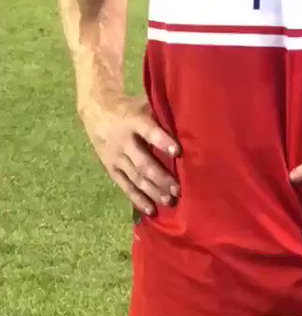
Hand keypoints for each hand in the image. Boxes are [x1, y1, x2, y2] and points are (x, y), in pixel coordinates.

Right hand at [79, 93, 180, 216]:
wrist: (96, 111)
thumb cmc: (130, 107)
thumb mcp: (144, 104)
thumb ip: (161, 116)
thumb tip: (191, 126)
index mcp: (134, 121)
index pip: (149, 132)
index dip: (163, 142)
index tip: (179, 152)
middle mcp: (123, 141)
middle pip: (143, 163)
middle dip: (161, 177)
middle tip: (178, 189)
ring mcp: (115, 157)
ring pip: (135, 178)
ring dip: (153, 191)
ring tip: (170, 201)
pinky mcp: (110, 169)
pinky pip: (125, 186)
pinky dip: (138, 199)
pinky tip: (151, 210)